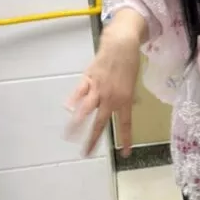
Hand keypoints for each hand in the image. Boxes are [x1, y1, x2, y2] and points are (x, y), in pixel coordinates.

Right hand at [66, 10, 145, 155]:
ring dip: (76, 124)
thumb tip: (125, 109)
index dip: (125, 139)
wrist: (121, 46)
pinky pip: (79, 92)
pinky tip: (67, 108)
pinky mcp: (88, 79)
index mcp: (125, 100)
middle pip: (100, 122)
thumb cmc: (129, 65)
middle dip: (92, 139)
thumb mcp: (132, 85)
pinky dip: (73, 100)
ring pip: (86, 110)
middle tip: (86, 153)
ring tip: (68, 136)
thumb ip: (126, 99)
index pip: (125, 124)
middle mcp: (111, 98)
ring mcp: (98, 89)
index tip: (124, 153)